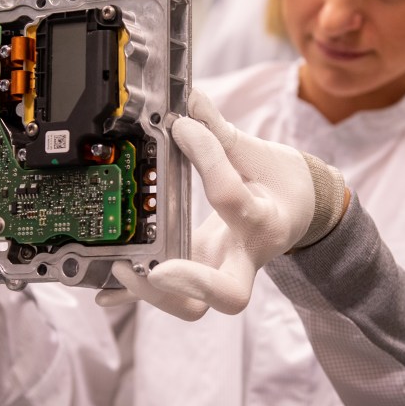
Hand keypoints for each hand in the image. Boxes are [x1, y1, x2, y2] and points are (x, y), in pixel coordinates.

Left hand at [99, 89, 346, 318]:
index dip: (205, 156)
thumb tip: (190, 97)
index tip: (182, 126)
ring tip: (122, 266)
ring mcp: (223, 270)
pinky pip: (169, 295)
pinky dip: (135, 297)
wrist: (299, 210)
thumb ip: (219, 130)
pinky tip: (105, 292)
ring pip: (194, 308)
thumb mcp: (258, 153)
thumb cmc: (279, 183)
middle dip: (189, 283)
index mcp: (265, 220)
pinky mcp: (202, 273)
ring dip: (155, 294)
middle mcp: (246, 256)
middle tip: (158, 267)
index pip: (229, 196)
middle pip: (225, 293)